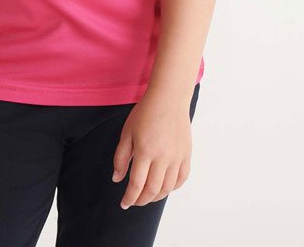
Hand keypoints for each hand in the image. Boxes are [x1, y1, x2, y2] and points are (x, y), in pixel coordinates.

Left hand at [112, 93, 192, 208]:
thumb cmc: (145, 113)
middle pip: (152, 190)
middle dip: (141, 200)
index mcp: (145, 151)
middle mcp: (163, 157)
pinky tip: (163, 187)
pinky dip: (172, 188)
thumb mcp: (127, 132)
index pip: (136, 184)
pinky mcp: (187, 155)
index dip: (129, 198)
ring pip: (167, 188)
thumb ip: (121, 157)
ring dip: (155, 197)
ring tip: (146, 196)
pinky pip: (181, 179)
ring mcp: (177, 157)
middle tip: (134, 201)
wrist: (169, 98)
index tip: (124, 204)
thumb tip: (117, 179)